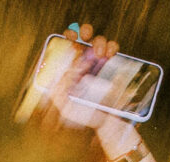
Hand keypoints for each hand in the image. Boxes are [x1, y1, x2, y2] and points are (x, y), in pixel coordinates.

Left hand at [46, 27, 141, 154]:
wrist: (107, 122)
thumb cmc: (84, 116)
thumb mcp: (65, 106)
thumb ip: (57, 92)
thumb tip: (56, 73)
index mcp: (70, 69)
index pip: (66, 47)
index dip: (67, 38)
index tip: (71, 38)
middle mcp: (83, 62)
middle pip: (82, 37)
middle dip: (84, 31)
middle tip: (85, 36)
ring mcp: (99, 62)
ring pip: (98, 40)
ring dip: (99, 42)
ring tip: (100, 54)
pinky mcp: (113, 65)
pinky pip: (112, 48)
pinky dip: (112, 47)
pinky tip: (110, 55)